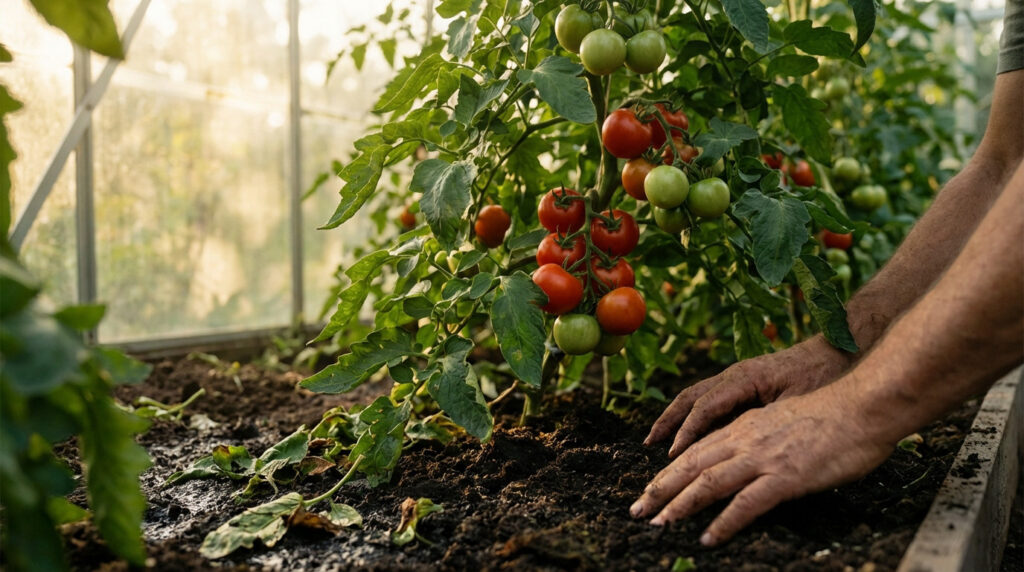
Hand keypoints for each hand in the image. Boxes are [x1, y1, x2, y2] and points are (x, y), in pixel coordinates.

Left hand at [631, 384, 893, 544]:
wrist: (864, 406)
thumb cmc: (835, 416)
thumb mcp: (785, 422)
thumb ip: (761, 438)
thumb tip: (747, 458)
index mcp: (746, 427)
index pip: (697, 451)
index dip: (670, 472)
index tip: (650, 489)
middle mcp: (746, 440)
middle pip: (692, 465)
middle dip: (660, 489)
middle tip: (636, 511)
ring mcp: (764, 458)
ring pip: (708, 482)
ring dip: (679, 505)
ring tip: (658, 524)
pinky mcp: (785, 476)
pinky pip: (746, 503)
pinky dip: (724, 523)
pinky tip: (708, 538)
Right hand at [645, 335, 852, 456]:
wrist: (840, 349)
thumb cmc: (822, 377)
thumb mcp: (798, 403)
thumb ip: (768, 422)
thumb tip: (744, 448)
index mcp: (744, 379)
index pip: (705, 407)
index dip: (687, 432)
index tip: (673, 456)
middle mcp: (734, 375)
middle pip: (690, 398)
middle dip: (668, 422)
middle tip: (648, 445)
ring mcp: (738, 378)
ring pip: (696, 397)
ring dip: (675, 418)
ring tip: (657, 440)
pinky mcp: (745, 383)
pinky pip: (710, 399)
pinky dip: (693, 416)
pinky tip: (689, 433)